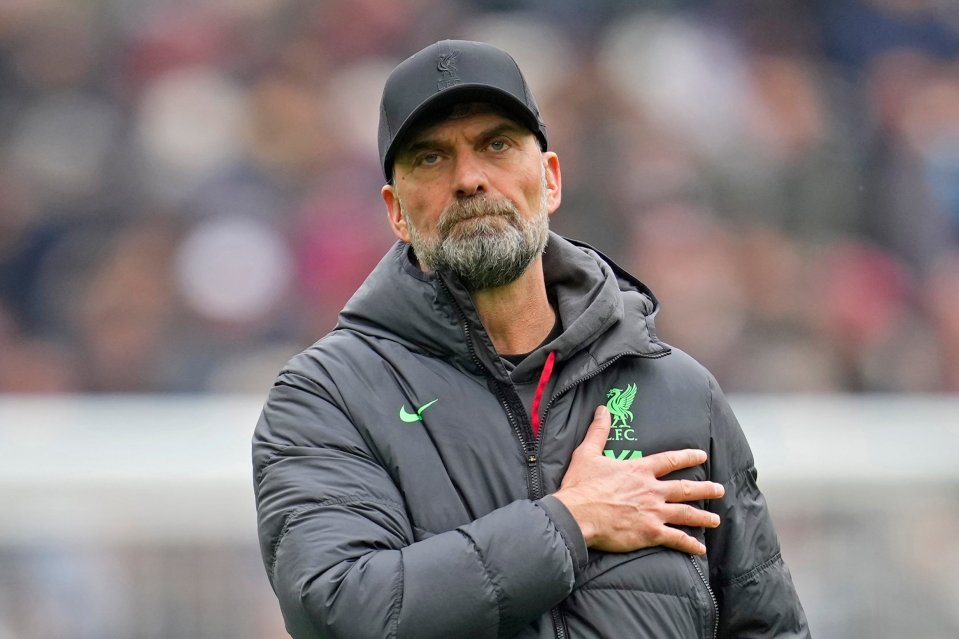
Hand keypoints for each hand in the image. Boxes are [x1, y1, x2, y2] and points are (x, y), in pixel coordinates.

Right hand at [552, 405, 724, 554]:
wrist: (577, 516)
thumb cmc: (581, 486)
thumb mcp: (587, 453)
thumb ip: (599, 431)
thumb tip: (603, 409)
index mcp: (639, 471)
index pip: (669, 460)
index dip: (687, 457)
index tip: (702, 456)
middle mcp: (651, 490)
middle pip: (685, 489)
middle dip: (705, 489)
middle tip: (719, 490)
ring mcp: (653, 513)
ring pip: (686, 514)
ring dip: (703, 517)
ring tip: (716, 521)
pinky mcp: (650, 533)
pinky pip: (676, 539)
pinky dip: (690, 544)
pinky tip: (700, 549)